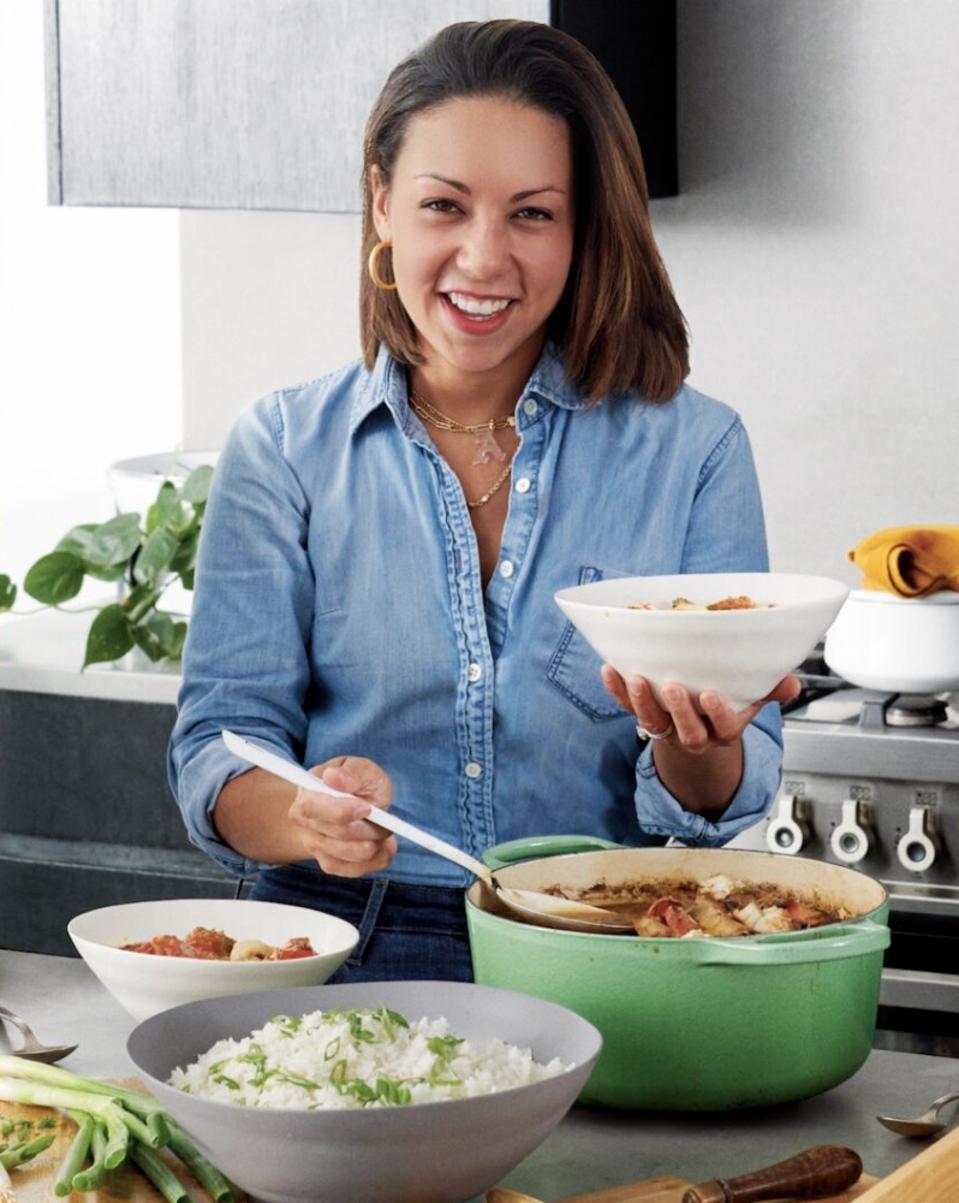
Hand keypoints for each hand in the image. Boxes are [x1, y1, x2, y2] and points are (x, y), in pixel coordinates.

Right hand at [288, 756, 396, 876]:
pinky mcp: (330, 864)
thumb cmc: (358, 783)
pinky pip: (359, 869)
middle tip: (384, 815)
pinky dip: (378, 856)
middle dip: (370, 826)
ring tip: (382, 826)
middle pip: (340, 834)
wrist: (354, 803)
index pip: (312, 809)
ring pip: (353, 854)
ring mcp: (315, 846)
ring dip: (377, 841)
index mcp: (307, 794)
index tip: (366, 808)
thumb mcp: (362, 768)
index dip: (342, 811)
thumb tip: (332, 776)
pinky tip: (380, 843)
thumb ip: (351, 772)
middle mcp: (305, 823)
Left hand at [600, 665, 801, 753]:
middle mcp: (695, 735)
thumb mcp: (750, 703)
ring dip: (642, 701)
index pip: (725, 728)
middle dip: (679, 711)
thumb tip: (792, 681)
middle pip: (687, 732)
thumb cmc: (723, 712)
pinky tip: (609, 670)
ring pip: (653, 722)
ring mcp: (667, 729)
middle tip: (673, 686)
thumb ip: (769, 691)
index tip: (711, 695)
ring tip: (635, 678)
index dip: (718, 714)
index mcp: (724, 731)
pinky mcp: (643, 718)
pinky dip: (616, 690)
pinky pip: (627, 708)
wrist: (696, 739)